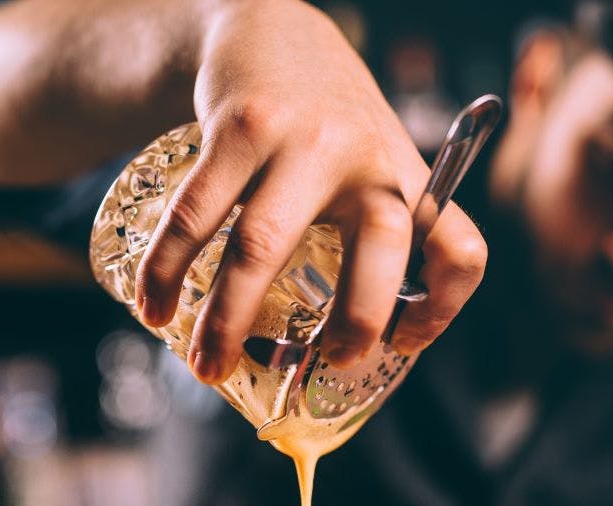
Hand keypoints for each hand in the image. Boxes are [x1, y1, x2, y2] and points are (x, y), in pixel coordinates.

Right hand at [135, 0, 486, 382]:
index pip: (458, 245)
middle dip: (353, 320)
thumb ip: (371, 236)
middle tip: (322, 363)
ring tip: (206, 366)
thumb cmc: (326, 126)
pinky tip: (155, 308)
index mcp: (407, 180)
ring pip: (263, 245)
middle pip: (380, 245)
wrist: (271, 33)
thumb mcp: (374, 167)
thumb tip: (343, 342)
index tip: (404, 343)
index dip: (444, 307)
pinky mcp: (239, 127)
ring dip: (227, 320)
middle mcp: (367, 157)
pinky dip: (168, 271)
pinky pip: (196, 215)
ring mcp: (302, 138)